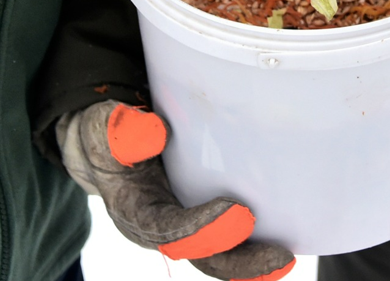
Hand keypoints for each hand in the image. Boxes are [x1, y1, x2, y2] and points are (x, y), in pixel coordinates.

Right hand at [57, 101, 295, 280]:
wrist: (104, 144)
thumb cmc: (106, 135)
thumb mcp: (103, 126)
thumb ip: (120, 131)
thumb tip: (151, 132)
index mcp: (135, 211)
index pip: (169, 229)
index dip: (202, 227)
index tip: (235, 209)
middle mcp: (159, 228)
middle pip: (200, 255)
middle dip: (238, 260)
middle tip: (278, 254)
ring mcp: (180, 226)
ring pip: (215, 255)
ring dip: (250, 263)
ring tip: (286, 259)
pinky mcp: (197, 217)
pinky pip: (225, 241)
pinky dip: (250, 245)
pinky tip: (282, 239)